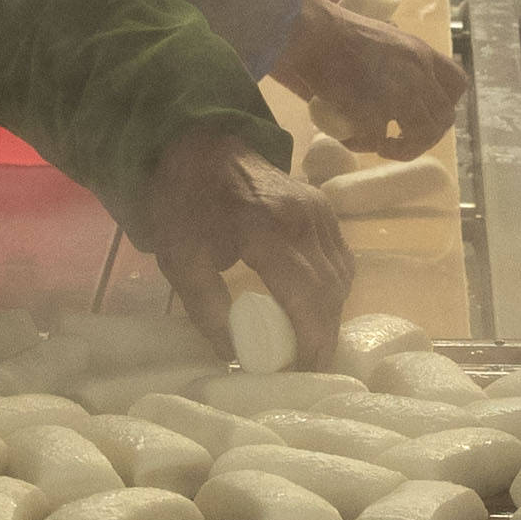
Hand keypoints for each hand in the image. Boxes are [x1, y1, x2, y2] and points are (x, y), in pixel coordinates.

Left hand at [133, 131, 351, 356]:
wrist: (201, 144)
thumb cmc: (184, 200)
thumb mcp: (179, 257)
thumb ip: (205, 307)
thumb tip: (233, 354)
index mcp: (267, 233)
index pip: (308, 300)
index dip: (312, 343)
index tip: (303, 375)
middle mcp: (305, 221)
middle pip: (330, 293)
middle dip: (323, 337)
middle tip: (306, 370)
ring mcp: (320, 211)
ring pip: (342, 277)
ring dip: (330, 315)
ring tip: (310, 345)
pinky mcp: (324, 207)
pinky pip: (341, 258)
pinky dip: (333, 289)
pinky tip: (314, 307)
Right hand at [274, 0, 469, 158]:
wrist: (315, 34)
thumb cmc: (339, 29)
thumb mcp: (385, 34)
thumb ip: (396, 54)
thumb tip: (393, 66)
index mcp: (422, 54)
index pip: (457, 83)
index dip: (447, 103)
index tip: (428, 111)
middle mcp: (418, 75)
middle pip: (444, 117)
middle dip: (429, 134)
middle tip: (405, 137)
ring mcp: (398, 95)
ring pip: (421, 135)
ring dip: (406, 148)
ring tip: (384, 147)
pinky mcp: (372, 112)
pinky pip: (378, 141)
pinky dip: (365, 146)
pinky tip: (353, 141)